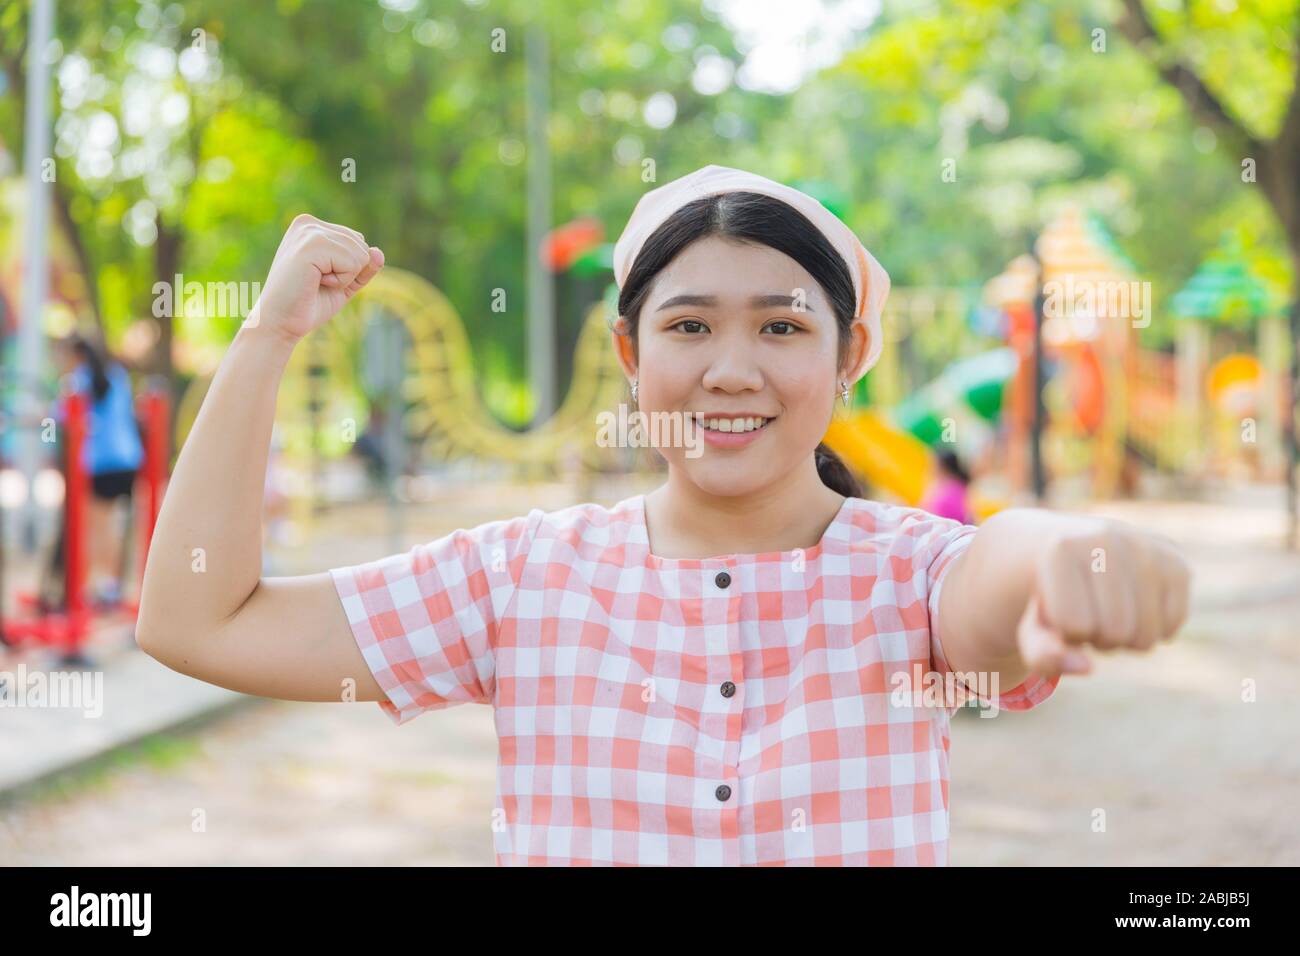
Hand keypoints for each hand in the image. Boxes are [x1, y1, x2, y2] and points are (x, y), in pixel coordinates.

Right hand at [249, 214, 383, 343]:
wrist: (280, 323)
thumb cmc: (309, 303)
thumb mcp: (344, 282)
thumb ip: (364, 266)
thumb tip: (378, 252)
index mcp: (312, 226)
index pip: (358, 241)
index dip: (349, 269)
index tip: (320, 277)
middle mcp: (308, 223)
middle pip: (361, 245)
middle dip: (348, 272)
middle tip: (318, 282)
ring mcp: (308, 232)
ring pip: (360, 254)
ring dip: (344, 277)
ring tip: (315, 282)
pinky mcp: (311, 246)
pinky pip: (352, 263)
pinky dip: (341, 281)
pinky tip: (316, 282)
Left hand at [1016, 517, 1190, 678]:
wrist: (1079, 553)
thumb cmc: (1053, 598)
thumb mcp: (1033, 629)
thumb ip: (1041, 655)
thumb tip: (1086, 667)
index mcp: (1061, 548)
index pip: (1074, 626)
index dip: (1066, 631)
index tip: (1060, 607)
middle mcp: (1107, 538)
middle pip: (1115, 632)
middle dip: (1098, 638)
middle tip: (1087, 612)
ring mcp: (1147, 547)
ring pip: (1146, 636)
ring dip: (1125, 640)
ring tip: (1108, 610)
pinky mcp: (1177, 562)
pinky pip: (1172, 625)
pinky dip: (1153, 631)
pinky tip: (1135, 606)